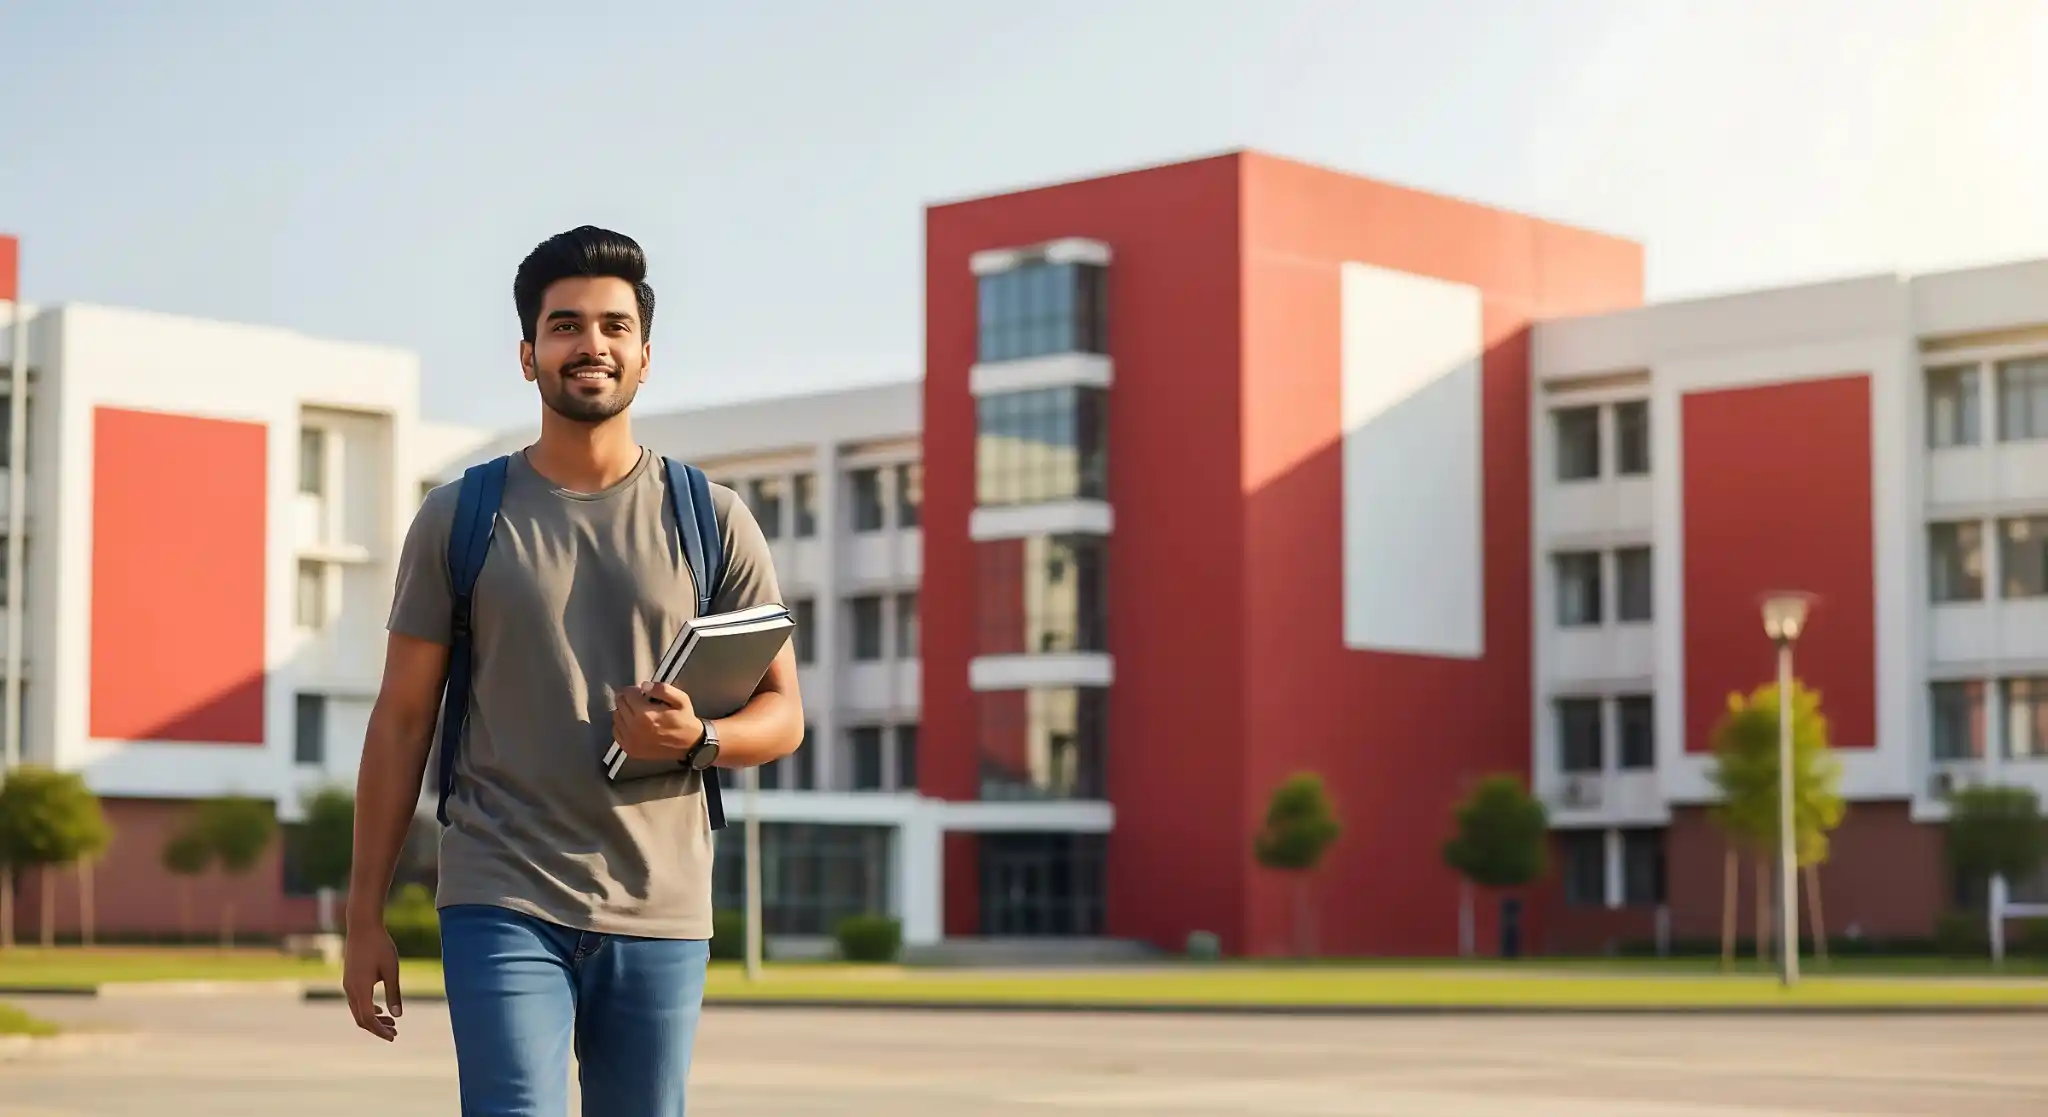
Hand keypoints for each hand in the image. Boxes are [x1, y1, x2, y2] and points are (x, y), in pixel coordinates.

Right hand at [342, 922, 402, 1040]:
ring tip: (391, 1023)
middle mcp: (351, 989)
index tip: (393, 1036)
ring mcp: (348, 985)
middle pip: (361, 1019)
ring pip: (357, 1011)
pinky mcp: (349, 979)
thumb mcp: (392, 970)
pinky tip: (381, 1010)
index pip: (368, 1018)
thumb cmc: (380, 946)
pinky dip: (367, 1010)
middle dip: (377, 1028)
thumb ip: (394, 993)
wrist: (362, 926)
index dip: (380, 1030)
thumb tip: (397, 1015)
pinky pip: (356, 1002)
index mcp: (361, 989)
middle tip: (395, 1033)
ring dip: (373, 1019)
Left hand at [612, 681, 703, 760]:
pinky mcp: (629, 749)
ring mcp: (630, 740)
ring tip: (636, 712)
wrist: (689, 745)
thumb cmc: (684, 720)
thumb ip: (662, 689)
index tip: (641, 691)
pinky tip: (632, 724)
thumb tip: (644, 685)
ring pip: (616, 717)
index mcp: (645, 714)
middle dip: (628, 699)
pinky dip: (621, 725)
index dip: (634, 690)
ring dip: (623, 711)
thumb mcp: (681, 699)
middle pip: (620, 704)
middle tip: (639, 700)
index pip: (628, 694)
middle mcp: (634, 728)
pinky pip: (616, 732)